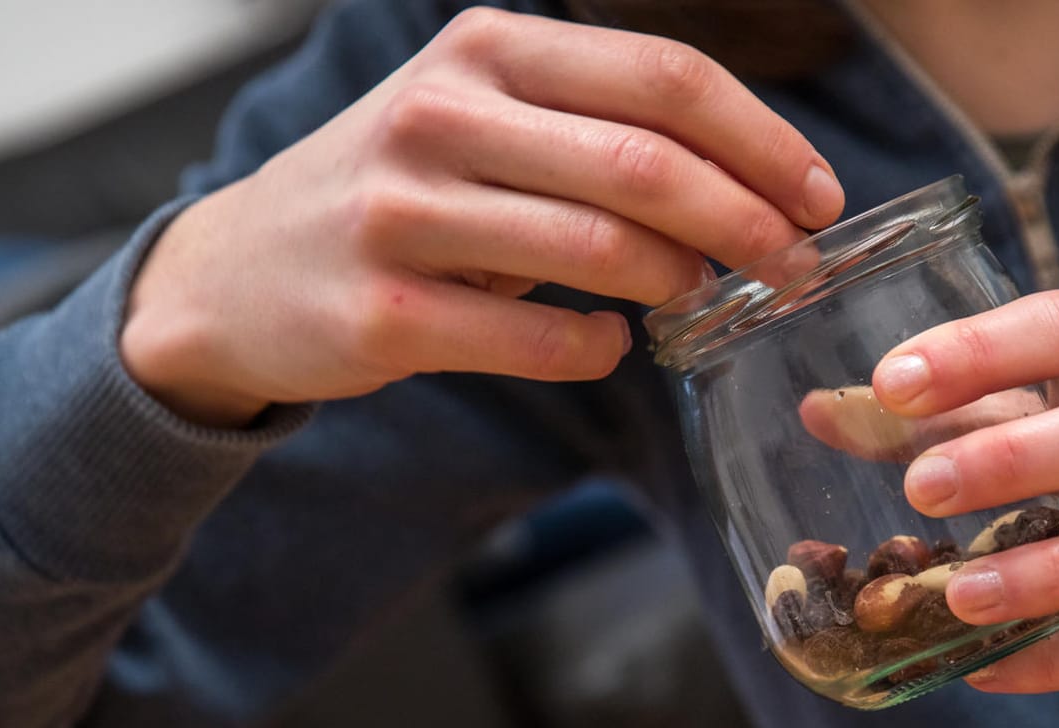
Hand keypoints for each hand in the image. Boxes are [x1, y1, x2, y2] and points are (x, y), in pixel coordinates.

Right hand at [121, 9, 844, 425]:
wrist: (241, 273)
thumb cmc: (399, 194)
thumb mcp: (480, 119)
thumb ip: (594, 127)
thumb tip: (752, 181)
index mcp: (486, 48)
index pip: (664, 77)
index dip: (761, 140)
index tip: (816, 196)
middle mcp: (443, 113)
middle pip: (648, 163)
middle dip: (748, 222)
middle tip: (796, 266)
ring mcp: (405, 209)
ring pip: (603, 248)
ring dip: (683, 284)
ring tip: (703, 299)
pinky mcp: (386, 308)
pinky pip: (539, 337)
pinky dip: (599, 348)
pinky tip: (609, 344)